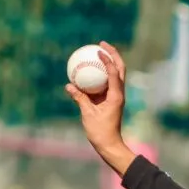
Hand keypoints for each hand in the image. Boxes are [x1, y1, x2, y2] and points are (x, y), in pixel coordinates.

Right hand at [66, 41, 133, 173]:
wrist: (109, 144)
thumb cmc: (100, 131)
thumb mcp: (87, 114)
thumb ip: (79, 98)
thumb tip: (69, 86)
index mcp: (116, 96)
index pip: (114, 73)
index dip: (108, 59)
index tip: (98, 50)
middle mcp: (119, 94)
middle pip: (119, 69)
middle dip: (113, 55)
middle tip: (101, 44)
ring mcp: (116, 96)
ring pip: (115, 74)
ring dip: (109, 62)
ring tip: (97, 51)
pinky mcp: (111, 100)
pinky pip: (106, 83)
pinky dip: (100, 74)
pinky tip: (89, 70)